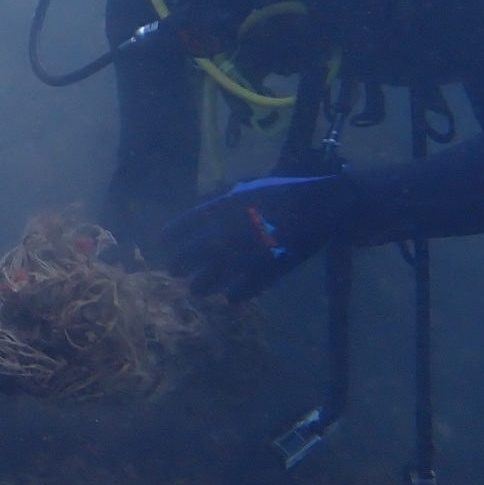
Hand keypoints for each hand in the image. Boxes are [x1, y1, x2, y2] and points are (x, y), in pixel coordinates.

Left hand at [157, 173, 353, 300]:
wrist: (321, 207)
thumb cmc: (286, 192)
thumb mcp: (250, 188)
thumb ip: (224, 200)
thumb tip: (203, 207)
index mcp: (225, 207)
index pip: (188, 223)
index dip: (173, 233)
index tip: (162, 241)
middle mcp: (230, 231)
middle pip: (193, 254)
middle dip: (180, 264)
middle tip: (174, 271)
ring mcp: (246, 254)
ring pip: (212, 278)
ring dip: (201, 285)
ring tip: (196, 290)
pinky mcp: (266, 272)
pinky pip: (242, 291)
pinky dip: (234, 295)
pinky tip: (230, 296)